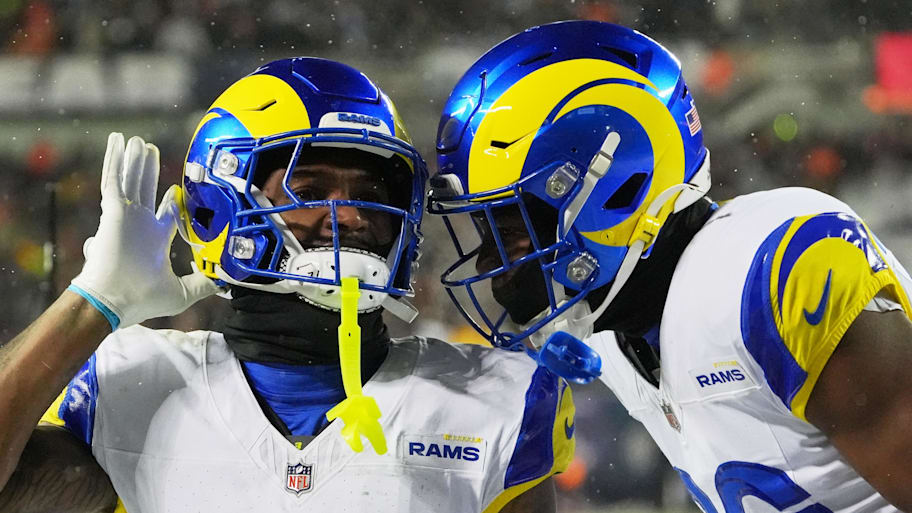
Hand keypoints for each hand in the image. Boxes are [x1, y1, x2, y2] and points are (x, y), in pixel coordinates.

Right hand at [70, 133, 218, 328]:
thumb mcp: (183, 292)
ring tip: (136, 141)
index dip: (170, 201)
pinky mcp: (113, 210)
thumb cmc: (141, 300)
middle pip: (145, 190)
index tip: (175, 189)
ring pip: (131, 180)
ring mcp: (126, 216)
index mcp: (154, 241)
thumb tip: (225, 280)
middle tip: (150, 150)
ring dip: (134, 160)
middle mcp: (139, 225)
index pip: (164, 215)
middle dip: (147, 170)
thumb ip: (203, 284)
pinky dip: (115, 159)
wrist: (114, 300)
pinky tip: (117, 142)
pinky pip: (113, 179)